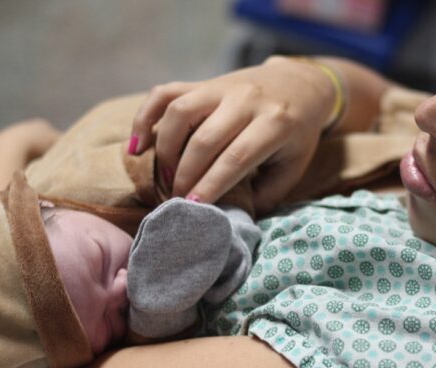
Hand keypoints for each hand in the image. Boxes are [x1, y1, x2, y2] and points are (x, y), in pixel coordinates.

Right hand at [129, 56, 337, 213]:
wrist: (298, 85)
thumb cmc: (296, 135)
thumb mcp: (293, 165)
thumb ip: (267, 192)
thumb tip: (230, 216)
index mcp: (275, 124)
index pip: (235, 158)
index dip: (211, 185)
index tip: (193, 208)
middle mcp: (246, 100)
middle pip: (204, 139)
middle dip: (185, 175)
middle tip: (177, 201)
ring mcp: (221, 88)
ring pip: (180, 112)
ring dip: (166, 149)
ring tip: (166, 178)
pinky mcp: (202, 83)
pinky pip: (164, 93)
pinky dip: (145, 117)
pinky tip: (137, 146)